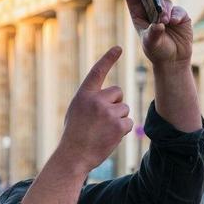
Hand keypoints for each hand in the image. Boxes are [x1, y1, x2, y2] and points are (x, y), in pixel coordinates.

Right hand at [58, 46, 133, 171]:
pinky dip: (122, 130)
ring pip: (124, 108)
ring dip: (118, 118)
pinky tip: (109, 137)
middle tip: (102, 119)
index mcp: (84, 95)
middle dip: (115, 104)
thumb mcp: (76, 111)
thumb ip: (91, 100)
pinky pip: (129, 122)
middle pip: (118, 92)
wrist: (74, 155)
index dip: (108, 58)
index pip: (98, 71)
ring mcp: (108, 112)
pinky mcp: (119, 126)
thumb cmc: (74, 134)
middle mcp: (96, 100)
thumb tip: (111, 95)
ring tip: (103, 130)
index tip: (119, 48)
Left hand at [123, 0, 192, 66]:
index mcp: (139, 14)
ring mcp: (167, 11)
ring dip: (164, 10)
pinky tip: (174, 22)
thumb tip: (159, 24)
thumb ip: (154, 34)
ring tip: (164, 21)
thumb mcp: (150, 43)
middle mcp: (152, 10)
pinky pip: (178, 10)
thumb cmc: (157, 51)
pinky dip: (176, 15)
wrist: (173, 60)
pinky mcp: (180, 15)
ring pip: (165, 2)